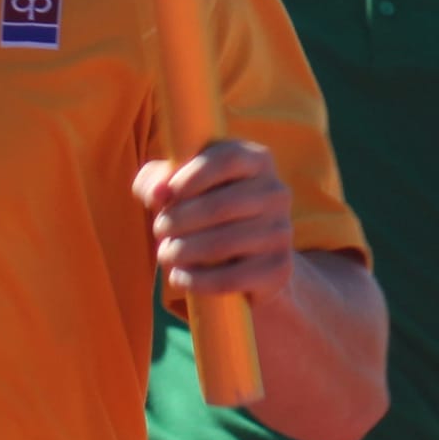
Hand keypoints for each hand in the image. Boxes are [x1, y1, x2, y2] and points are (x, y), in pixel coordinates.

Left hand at [136, 138, 294, 298]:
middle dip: (178, 220)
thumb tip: (157, 193)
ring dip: (183, 251)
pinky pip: (231, 278)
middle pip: (221, 205)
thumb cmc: (204, 209)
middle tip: (159, 230)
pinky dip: (196, 280)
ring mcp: (281, 231)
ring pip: (223, 244)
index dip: (190, 177)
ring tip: (165, 254)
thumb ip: (158, 178)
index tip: (163, 197)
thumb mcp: (178, 186)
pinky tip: (179, 277)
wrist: (249, 260)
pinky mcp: (278, 269)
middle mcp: (276, 192)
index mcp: (256, 160)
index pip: (226, 159)